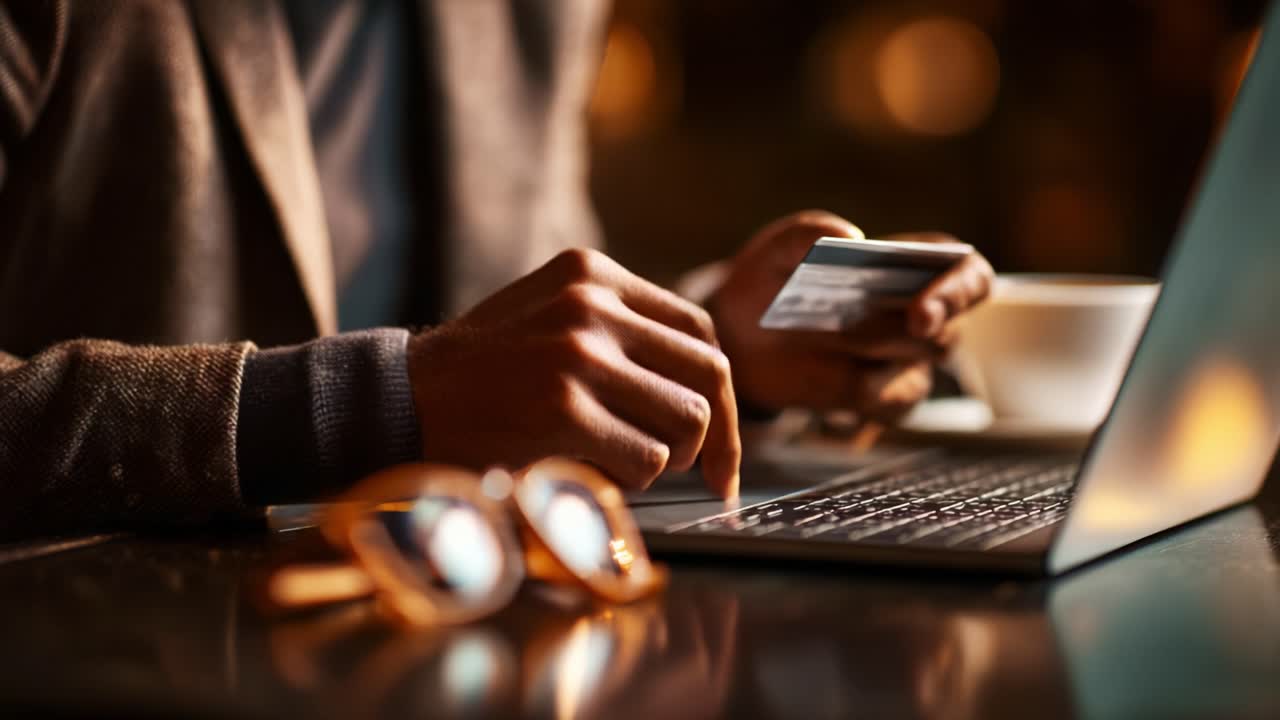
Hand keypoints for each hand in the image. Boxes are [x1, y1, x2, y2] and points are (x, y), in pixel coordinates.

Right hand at [407, 248, 740, 496]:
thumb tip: (700, 383)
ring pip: (688, 419)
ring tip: (626, 464)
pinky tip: (593, 471)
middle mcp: (592, 305)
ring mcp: (579, 355)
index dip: (720, 387)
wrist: (400, 397)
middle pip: (710, 372)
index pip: (698, 329)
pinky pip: (649, 459)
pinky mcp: (564, 410)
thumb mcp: (548, 313)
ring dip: (670, 458)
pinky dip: (634, 479)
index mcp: (593, 274)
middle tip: (714, 476)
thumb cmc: (481, 370)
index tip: (722, 431)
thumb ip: (617, 328)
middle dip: (723, 435)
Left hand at [710, 210, 993, 420]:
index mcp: (915, 266)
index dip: (959, 290)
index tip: (924, 305)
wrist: (739, 333)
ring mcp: (903, 361)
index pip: (968, 276)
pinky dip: (861, 392)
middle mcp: (922, 317)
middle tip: (900, 320)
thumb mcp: (779, 246)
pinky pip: (888, 403)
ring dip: (876, 350)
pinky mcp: (879, 397)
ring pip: (915, 367)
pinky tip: (824, 375)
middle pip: (946, 331)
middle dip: (923, 325)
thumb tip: (852, 236)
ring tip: (829, 332)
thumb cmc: (774, 278)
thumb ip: (810, 231)